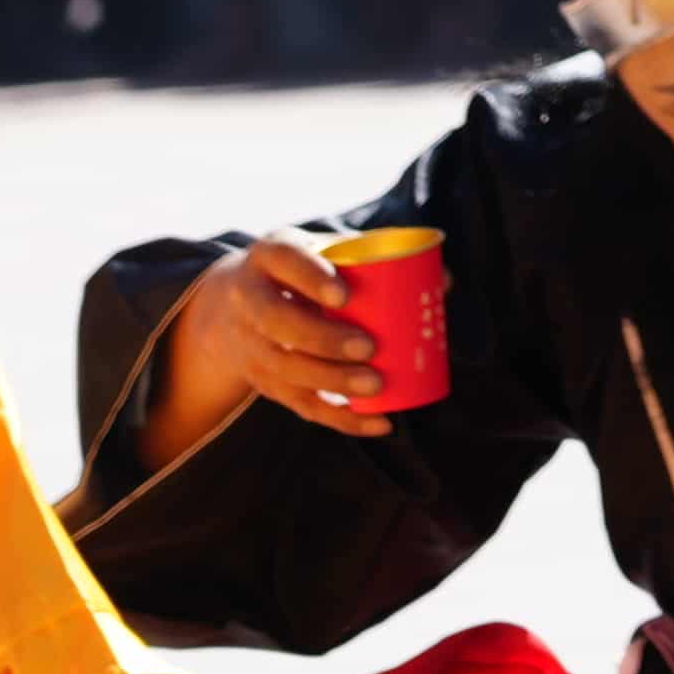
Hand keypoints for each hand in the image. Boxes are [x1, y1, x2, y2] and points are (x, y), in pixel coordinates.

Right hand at [158, 231, 388, 450]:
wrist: (230, 307)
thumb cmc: (297, 273)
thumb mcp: (320, 251)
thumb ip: (375, 261)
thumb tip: (443, 283)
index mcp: (267, 256)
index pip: (283, 260)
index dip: (311, 278)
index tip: (344, 295)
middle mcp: (249, 300)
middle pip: (277, 322)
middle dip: (323, 339)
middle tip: (369, 346)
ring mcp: (253, 346)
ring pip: (287, 369)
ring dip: (333, 381)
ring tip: (377, 385)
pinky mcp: (267, 383)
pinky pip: (302, 405)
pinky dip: (342, 418)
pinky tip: (378, 423)